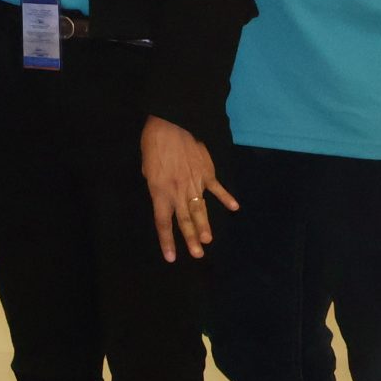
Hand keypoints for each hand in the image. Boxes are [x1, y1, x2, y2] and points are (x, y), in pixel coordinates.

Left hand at [141, 116, 237, 260]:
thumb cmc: (153, 143)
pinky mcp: (207, 172)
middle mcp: (178, 191)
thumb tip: (162, 191)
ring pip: (201, 209)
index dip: (166, 240)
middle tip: (197, 255)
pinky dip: (226, 198)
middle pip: (184, 219)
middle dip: (190, 239)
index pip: (162, 221)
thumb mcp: (146, 166)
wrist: (171, 123)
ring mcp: (195, 183)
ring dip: (205, 225)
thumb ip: (155, 183)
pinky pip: (217, 188)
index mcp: (159, 190)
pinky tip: (234, 208)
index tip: (171, 257)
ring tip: (208, 240)